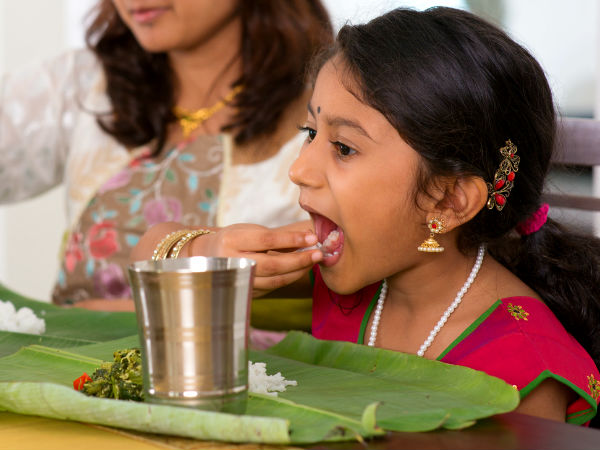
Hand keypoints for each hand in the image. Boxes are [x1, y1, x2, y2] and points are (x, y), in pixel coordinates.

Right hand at [188, 223, 321, 296]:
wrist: (208, 257)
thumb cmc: (235, 239)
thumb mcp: (249, 231)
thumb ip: (277, 236)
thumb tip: (309, 238)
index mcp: (233, 240)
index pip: (267, 240)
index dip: (292, 239)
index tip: (312, 237)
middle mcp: (232, 261)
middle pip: (273, 264)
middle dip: (299, 260)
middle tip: (318, 254)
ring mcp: (237, 280)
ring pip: (274, 280)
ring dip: (297, 271)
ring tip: (312, 261)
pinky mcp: (244, 291)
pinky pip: (272, 287)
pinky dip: (288, 279)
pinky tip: (299, 270)